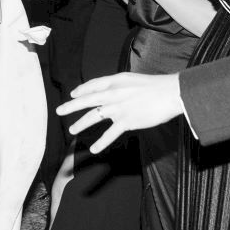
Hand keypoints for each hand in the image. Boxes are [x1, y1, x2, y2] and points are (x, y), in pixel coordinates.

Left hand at [57, 72, 184, 152]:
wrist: (171, 93)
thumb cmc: (154, 86)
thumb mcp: (132, 79)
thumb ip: (117, 85)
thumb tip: (105, 93)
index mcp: (115, 81)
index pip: (93, 85)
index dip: (81, 89)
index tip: (73, 94)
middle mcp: (113, 94)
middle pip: (87, 100)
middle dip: (70, 106)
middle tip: (59, 111)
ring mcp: (118, 108)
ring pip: (93, 117)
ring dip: (81, 124)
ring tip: (72, 131)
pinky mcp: (127, 121)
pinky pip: (110, 134)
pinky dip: (102, 143)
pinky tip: (94, 149)